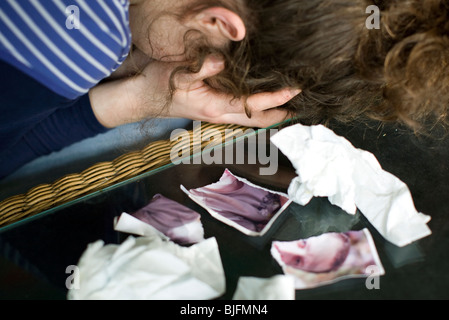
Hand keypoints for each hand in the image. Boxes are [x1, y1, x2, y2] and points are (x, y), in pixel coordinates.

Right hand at [90, 55, 299, 127]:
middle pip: (259, 120)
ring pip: (252, 119)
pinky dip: (260, 110)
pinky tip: (267, 102)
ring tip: (291, 106)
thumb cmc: (160, 85)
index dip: (275, 98)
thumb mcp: (178, 74)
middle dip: (281, 114)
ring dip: (273, 114)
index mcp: (214, 107)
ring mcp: (219, 115)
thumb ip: (201, 68)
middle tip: (303, 106)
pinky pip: (244, 114)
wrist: (144, 98)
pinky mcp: (216, 111)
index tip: (295, 89)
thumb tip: (222, 62)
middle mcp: (220, 115)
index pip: (252, 104)